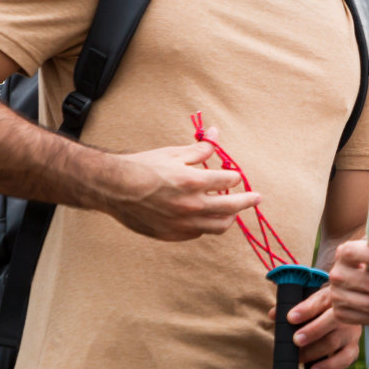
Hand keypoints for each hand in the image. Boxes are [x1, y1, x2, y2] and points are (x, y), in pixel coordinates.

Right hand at [99, 138, 261, 241]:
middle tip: (256, 198)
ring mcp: (181, 223)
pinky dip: (206, 224)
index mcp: (194, 182)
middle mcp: (191, 205)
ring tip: (233, 211)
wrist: (112, 187)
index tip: (233, 174)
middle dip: (247, 201)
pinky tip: (205, 216)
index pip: (229, 180)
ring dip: (229, 217)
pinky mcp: (171, 234)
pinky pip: (198, 232)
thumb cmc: (143, 166)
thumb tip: (216, 134)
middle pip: (232, 207)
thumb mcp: (174, 153)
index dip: (233, 175)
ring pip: (218, 226)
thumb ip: (200, 148)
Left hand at [274, 289, 362, 368]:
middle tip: (296, 340)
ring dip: (315, 351)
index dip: (306, 309)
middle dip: (313, 331)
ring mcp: (350, 331)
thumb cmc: (320, 309)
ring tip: (299, 358)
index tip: (290, 318)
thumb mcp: (308, 303)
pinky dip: (330, 367)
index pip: (320, 300)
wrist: (345, 315)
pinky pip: (345, 359)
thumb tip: (273, 314)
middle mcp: (344, 313)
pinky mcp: (353, 348)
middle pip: (332, 320)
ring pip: (335, 341)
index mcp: (332, 297)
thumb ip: (290, 307)